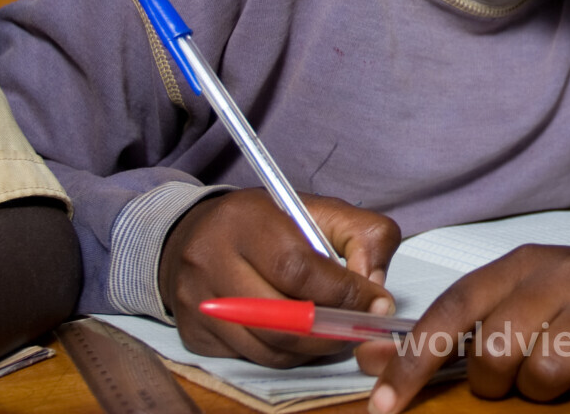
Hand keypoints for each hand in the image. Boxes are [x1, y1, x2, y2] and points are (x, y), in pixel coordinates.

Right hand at [159, 189, 399, 365]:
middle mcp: (211, 261)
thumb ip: (362, 237)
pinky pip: (253, 358)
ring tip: (333, 330)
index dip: (343, 293)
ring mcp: (198, 302)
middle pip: (283, 318)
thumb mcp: (320, 211)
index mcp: (246, 221)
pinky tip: (300, 335)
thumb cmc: (266, 223)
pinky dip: (287, 354)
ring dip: (313, 347)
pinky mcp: (194, 334)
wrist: (194, 235)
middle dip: (332, 329)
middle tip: (359, 327)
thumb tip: (375, 291)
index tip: (374, 302)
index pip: (299, 269)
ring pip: (270, 348)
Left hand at [357, 205, 569, 411]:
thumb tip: (369, 356)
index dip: (413, 360)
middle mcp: (559, 272)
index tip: (384, 407)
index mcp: (518, 263)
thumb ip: (455, 326)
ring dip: (550, 388)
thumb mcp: (520, 292)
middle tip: (523, 371)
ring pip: (545, 377)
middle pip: (497, 352)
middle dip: (499, 380)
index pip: (453, 309)